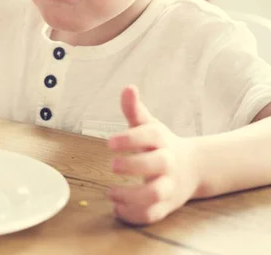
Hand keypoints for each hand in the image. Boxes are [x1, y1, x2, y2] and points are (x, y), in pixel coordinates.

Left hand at [107, 86, 199, 224]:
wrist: (193, 167)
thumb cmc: (161, 143)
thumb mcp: (148, 124)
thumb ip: (134, 109)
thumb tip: (128, 87)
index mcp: (161, 140)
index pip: (148, 135)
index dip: (129, 138)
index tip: (109, 142)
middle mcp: (168, 162)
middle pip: (157, 164)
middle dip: (134, 166)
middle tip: (112, 166)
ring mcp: (168, 185)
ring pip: (155, 194)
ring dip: (131, 196)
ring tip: (111, 193)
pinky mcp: (166, 206)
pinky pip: (152, 215)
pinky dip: (134, 215)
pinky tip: (117, 208)